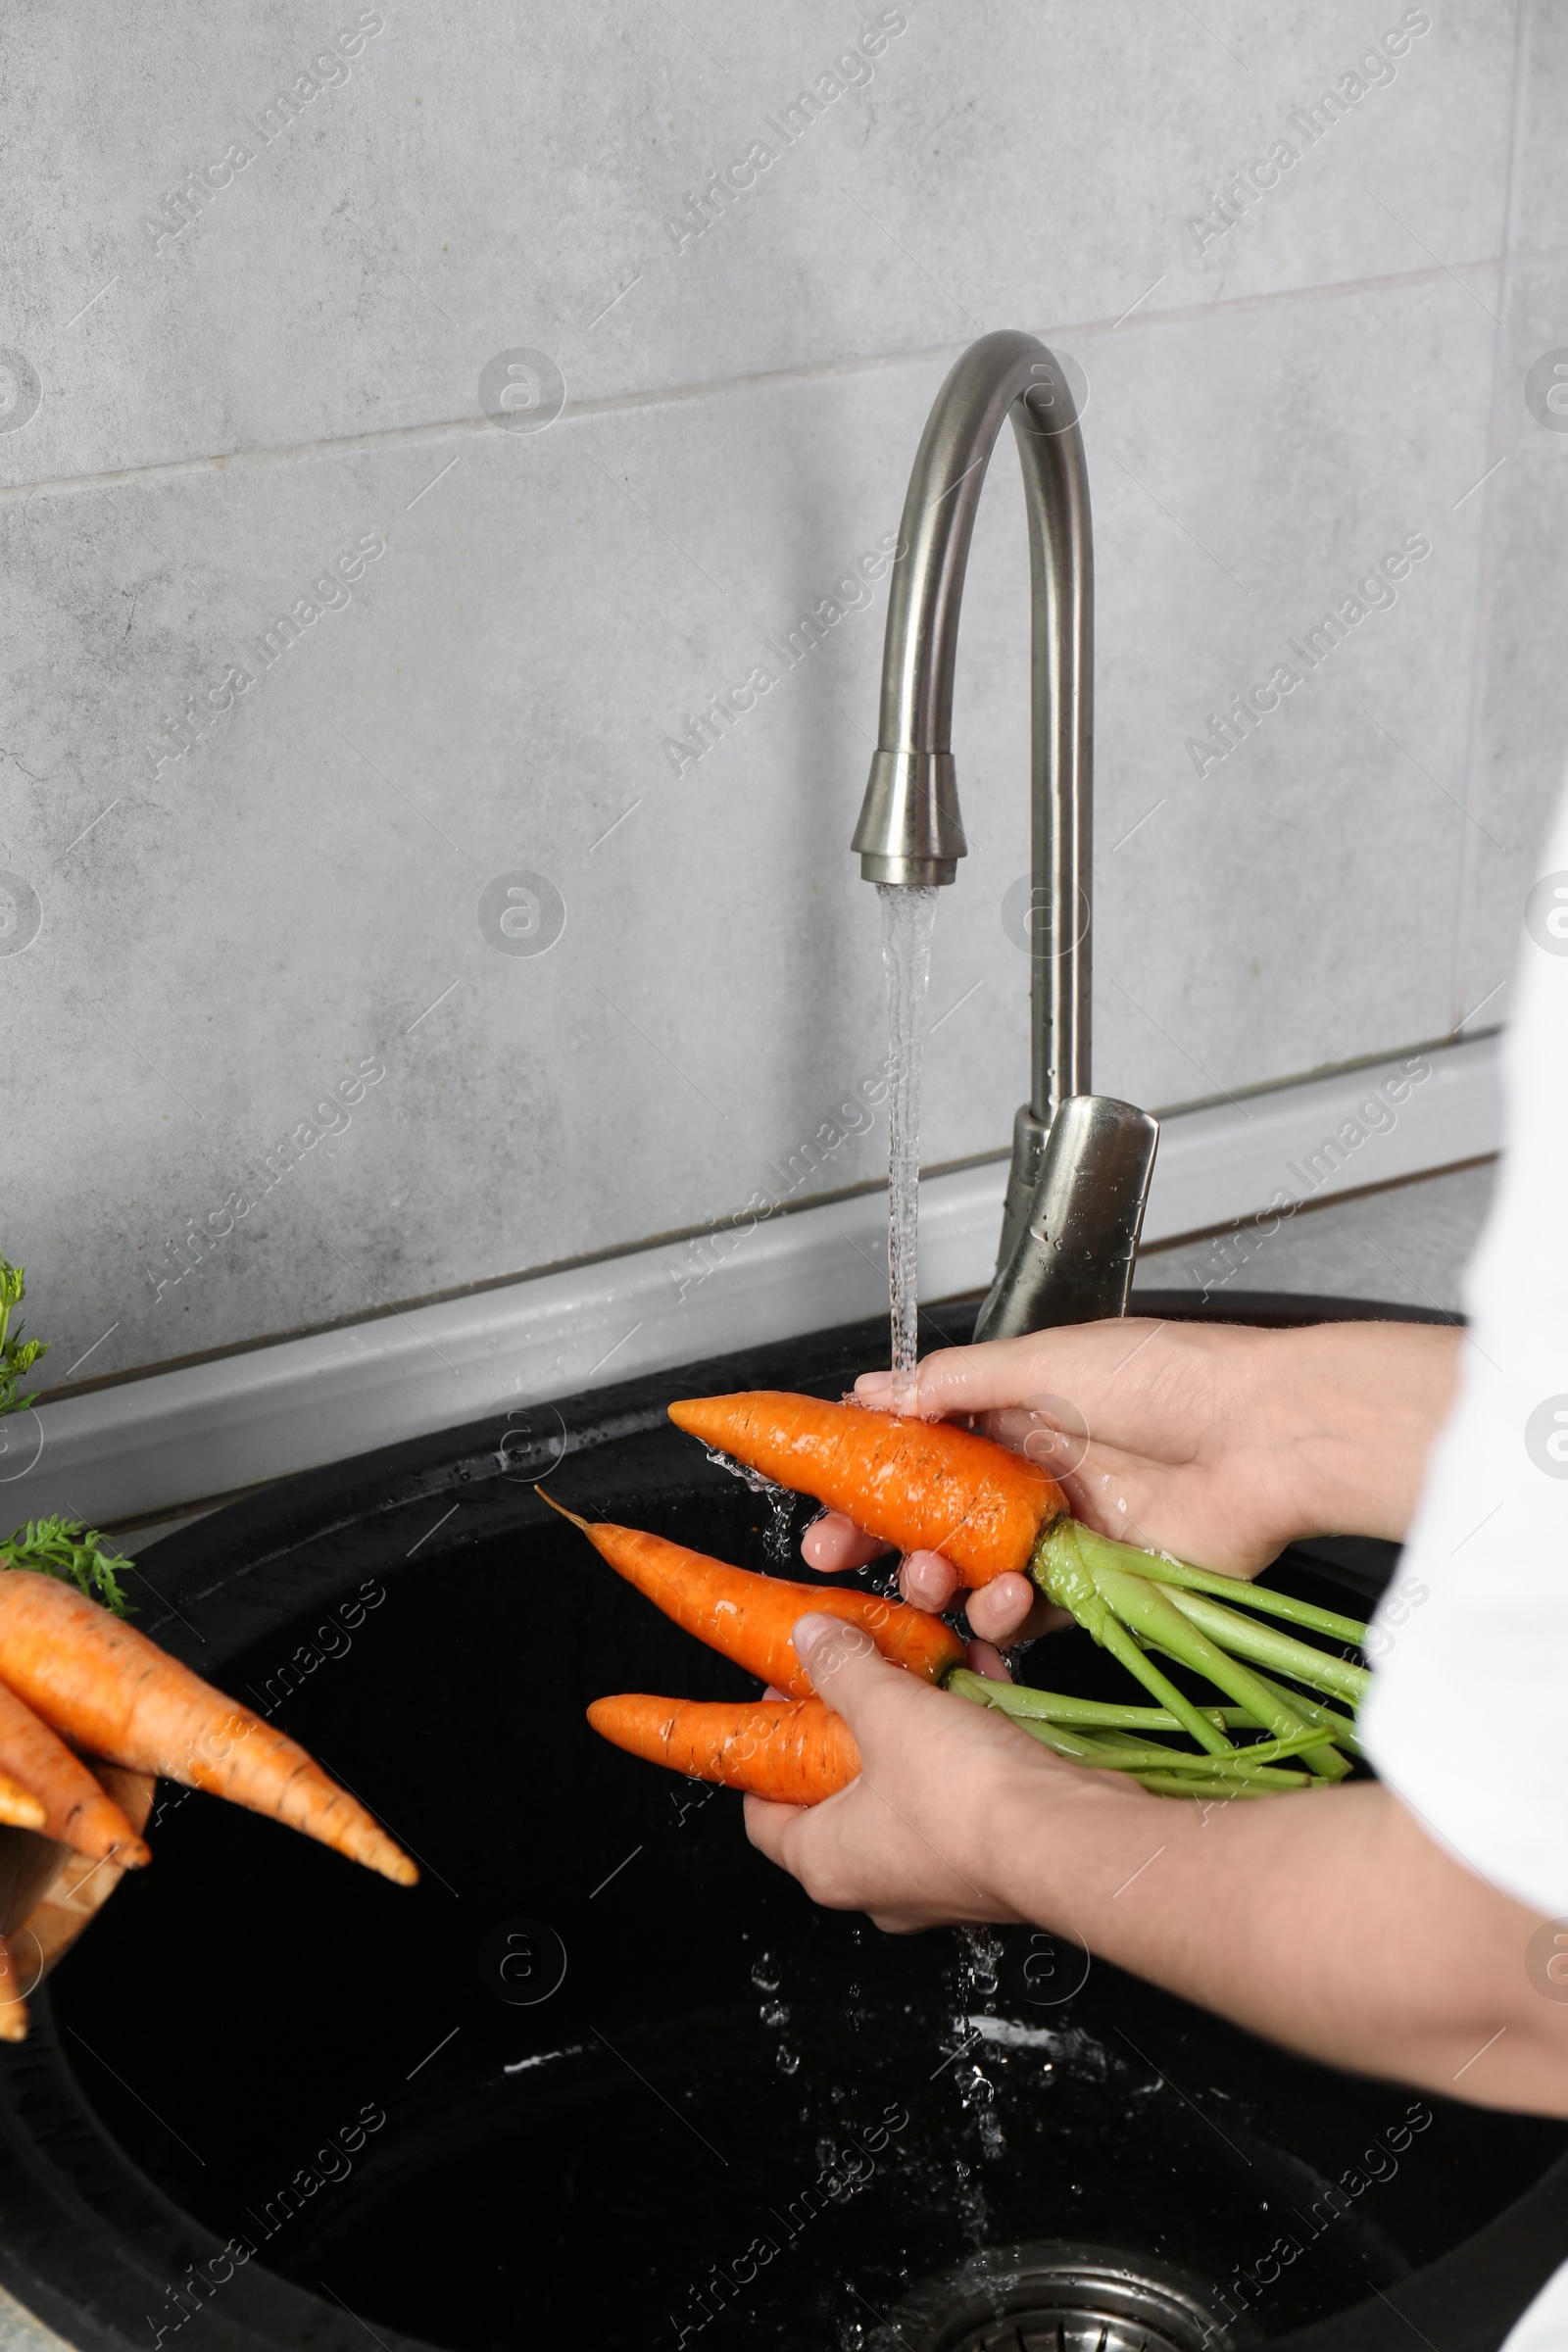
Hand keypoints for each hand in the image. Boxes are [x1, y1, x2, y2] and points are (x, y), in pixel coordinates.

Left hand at [748, 1629, 1567, 2115]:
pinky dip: (970, 1737)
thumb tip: (809, 1637)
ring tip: (927, 1667)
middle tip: (855, 1672)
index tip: (775, 1696)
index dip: (762, 1750)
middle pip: (840, 1792)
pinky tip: (986, 1683)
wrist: (1074, 1841)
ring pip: (911, 1786)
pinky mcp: (997, 1859)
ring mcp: (942, 1877)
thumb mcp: (887, 1708)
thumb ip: (844, 1668)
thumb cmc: (966, 1797)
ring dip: (919, 1723)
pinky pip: (968, 1789)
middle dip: (852, 1726)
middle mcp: (880, 1883)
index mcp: (828, 1861)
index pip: (762, 1814)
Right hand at [803, 1317, 1459, 1644]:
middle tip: (836, 1551)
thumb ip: (957, 1382)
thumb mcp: (1049, 1359)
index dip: (869, 1467)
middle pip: (933, 1512)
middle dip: (878, 1533)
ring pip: (971, 1567)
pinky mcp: (1096, 1584)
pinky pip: (1027, 1613)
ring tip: (929, 1577)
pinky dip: (997, 1619)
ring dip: (935, 1577)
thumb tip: (878, 1389)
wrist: (1270, 1440)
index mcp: (1021, 1407)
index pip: (923, 1442)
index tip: (823, 1488)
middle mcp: (1037, 1470)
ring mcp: (1063, 1530)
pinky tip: (988, 1611)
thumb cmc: (1176, 1380)